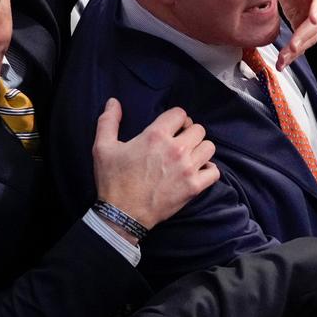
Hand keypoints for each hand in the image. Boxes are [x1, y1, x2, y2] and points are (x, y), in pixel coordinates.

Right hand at [92, 99, 219, 229]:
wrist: (122, 214)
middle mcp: (176, 149)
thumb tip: (114, 102)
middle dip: (190, 132)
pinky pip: (214, 171)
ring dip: (200, 149)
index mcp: (156, 135)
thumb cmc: (113, 180)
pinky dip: (208, 170)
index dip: (176, 119)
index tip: (171, 127)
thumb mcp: (102, 148)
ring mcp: (188, 169)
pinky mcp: (194, 187)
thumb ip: (108, 121)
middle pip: (199, 129)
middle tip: (180, 141)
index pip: (180, 113)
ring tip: (189, 156)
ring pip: (209, 147)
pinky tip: (197, 171)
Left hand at [277, 0, 316, 69]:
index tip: (311, 19)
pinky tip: (282, 61)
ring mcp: (310, 14)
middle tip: (292, 48)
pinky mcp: (302, 24)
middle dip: (306, 36)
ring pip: (311, 36)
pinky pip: (302, 41)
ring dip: (299, 49)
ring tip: (284, 59)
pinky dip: (293, 52)